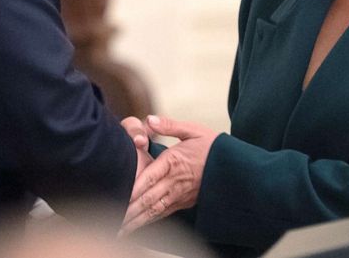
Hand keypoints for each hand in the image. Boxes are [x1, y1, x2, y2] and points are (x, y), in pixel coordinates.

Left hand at [120, 115, 218, 234]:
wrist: (237, 167)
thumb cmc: (213, 146)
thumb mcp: (193, 130)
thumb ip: (170, 125)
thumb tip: (149, 119)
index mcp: (174, 162)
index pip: (150, 177)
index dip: (133, 188)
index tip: (119, 196)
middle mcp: (176, 181)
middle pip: (148, 198)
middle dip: (129, 210)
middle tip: (112, 220)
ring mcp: (181, 194)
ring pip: (155, 210)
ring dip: (137, 220)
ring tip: (120, 229)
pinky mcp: (185, 202)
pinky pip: (164, 213)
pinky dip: (149, 221)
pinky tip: (138, 226)